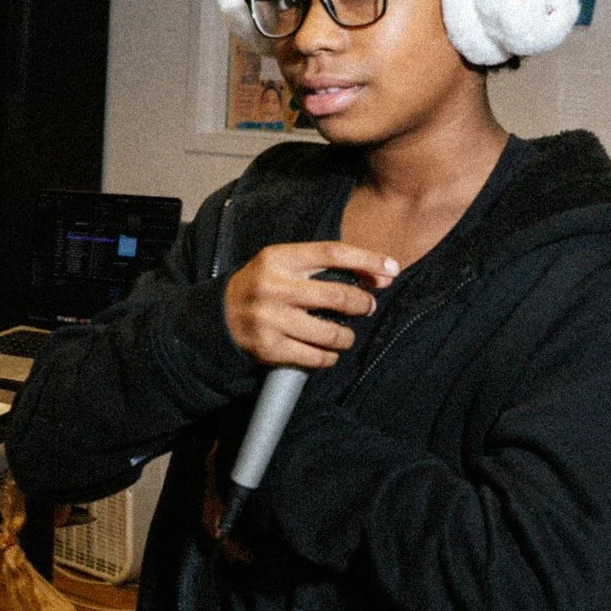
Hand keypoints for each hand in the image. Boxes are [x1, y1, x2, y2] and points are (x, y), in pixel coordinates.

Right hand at [222, 241, 398, 369]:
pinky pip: (316, 358)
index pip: (333, 253)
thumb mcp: (286, 265)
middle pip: (339, 296)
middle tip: (366, 306)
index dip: (368, 260)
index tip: (392, 269)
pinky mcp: (270, 348)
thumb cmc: (263, 286)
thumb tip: (383, 276)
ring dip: (347, 336)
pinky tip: (327, 352)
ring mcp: (271, 320)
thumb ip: (329, 267)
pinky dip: (329, 357)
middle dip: (363, 303)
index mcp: (279, 259)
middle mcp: (274, 288)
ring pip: (331, 333)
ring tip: (345, 334)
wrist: (218, 317)